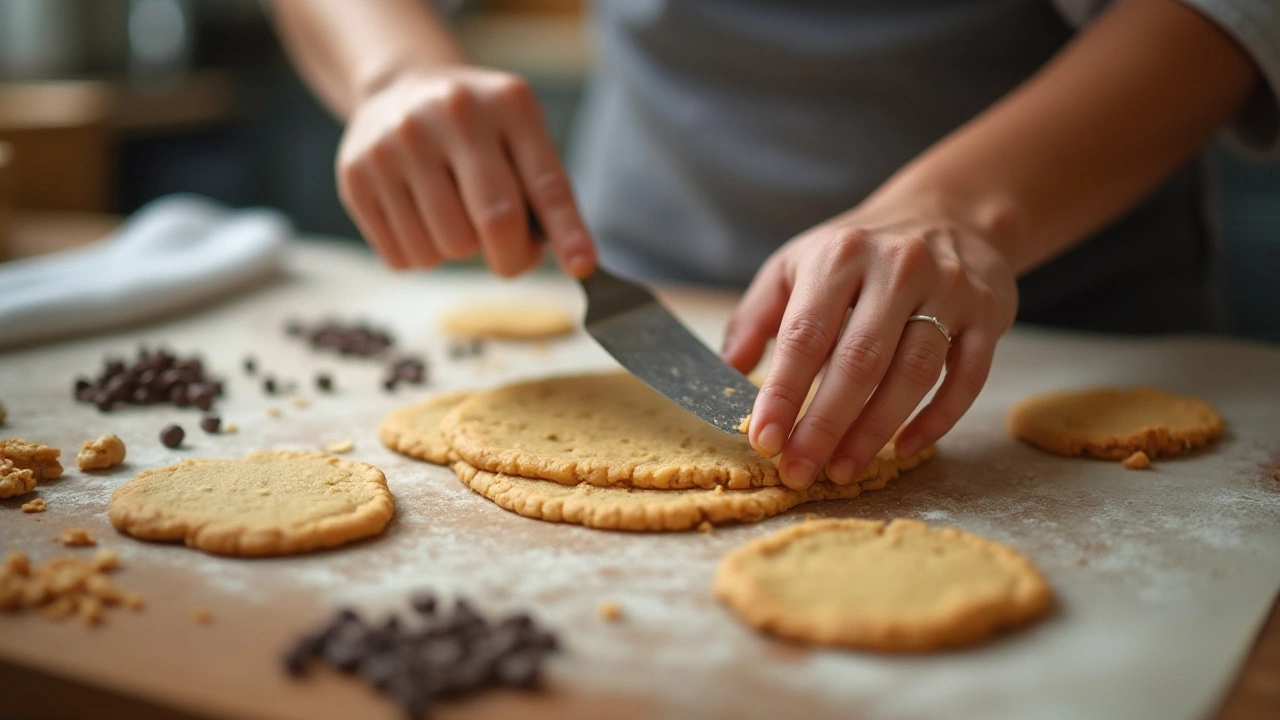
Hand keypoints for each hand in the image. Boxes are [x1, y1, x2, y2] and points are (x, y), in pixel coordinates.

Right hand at [336, 67, 596, 277]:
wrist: (401, 90)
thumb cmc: (479, 131)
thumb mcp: (521, 136)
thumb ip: (544, 194)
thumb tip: (574, 262)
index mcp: (508, 104)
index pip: (546, 183)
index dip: (567, 232)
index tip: (583, 268)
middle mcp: (452, 114)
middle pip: (496, 222)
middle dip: (511, 258)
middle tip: (508, 255)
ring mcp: (397, 142)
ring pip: (447, 248)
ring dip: (459, 251)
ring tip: (453, 214)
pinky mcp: (356, 175)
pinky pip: (405, 258)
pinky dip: (421, 254)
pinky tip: (418, 215)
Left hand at [721, 204, 1017, 488]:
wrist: (948, 212)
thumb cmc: (857, 253)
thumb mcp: (796, 264)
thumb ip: (757, 316)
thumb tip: (727, 370)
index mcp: (840, 256)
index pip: (805, 334)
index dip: (784, 393)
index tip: (765, 440)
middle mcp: (897, 267)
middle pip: (860, 360)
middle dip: (826, 424)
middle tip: (800, 470)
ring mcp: (950, 289)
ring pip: (914, 371)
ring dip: (876, 429)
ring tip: (843, 469)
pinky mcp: (988, 312)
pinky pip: (967, 376)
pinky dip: (938, 418)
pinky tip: (906, 448)